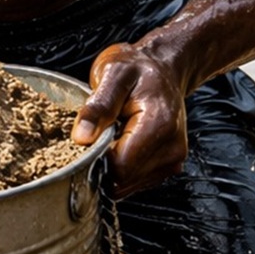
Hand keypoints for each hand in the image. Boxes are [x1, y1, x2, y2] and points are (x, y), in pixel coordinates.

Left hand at [73, 43, 188, 198]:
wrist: (163, 68)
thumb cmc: (137, 68)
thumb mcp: (112, 74)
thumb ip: (98, 107)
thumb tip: (82, 138)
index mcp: (158, 125)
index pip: (120, 167)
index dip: (96, 158)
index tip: (88, 137)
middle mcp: (171, 147)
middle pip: (123, 180)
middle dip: (103, 162)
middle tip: (101, 132)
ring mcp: (172, 159)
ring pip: (128, 184)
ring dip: (113, 165)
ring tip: (114, 134)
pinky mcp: (168, 166)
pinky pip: (135, 181)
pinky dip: (123, 166)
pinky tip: (123, 142)